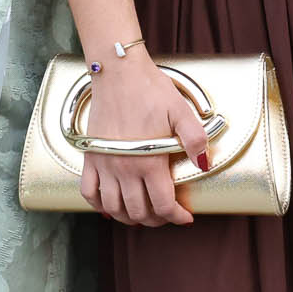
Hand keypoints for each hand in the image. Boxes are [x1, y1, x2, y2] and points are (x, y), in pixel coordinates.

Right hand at [77, 55, 211, 226]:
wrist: (118, 72)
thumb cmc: (150, 88)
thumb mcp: (181, 110)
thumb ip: (195, 139)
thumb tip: (204, 164)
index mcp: (148, 161)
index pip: (163, 205)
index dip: (177, 217)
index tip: (185, 217)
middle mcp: (124, 169)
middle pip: (138, 211)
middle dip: (156, 219)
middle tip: (166, 214)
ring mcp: (104, 164)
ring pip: (113, 208)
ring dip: (129, 217)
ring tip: (142, 213)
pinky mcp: (90, 157)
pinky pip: (88, 192)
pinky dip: (98, 206)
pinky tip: (109, 206)